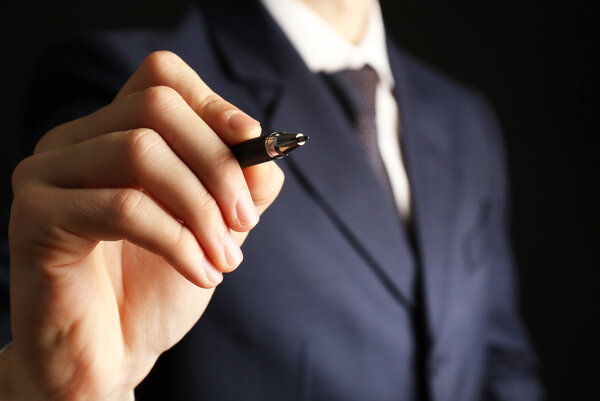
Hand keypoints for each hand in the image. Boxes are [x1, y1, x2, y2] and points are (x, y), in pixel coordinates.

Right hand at [2, 51, 283, 400]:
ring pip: (140, 152)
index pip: (160, 77)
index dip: (213, 104)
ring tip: (226, 258)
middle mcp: (71, 142)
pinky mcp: (35, 219)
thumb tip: (265, 152)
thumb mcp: (215, 226)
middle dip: (217, 165)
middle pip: (156, 108)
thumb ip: (242, 183)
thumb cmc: (158, 286)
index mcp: (111, 133)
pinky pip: (124, 207)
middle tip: (245, 221)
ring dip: (202, 209)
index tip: (254, 145)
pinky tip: (202, 274)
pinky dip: (179, 241)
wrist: (110, 354)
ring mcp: (45, 175)